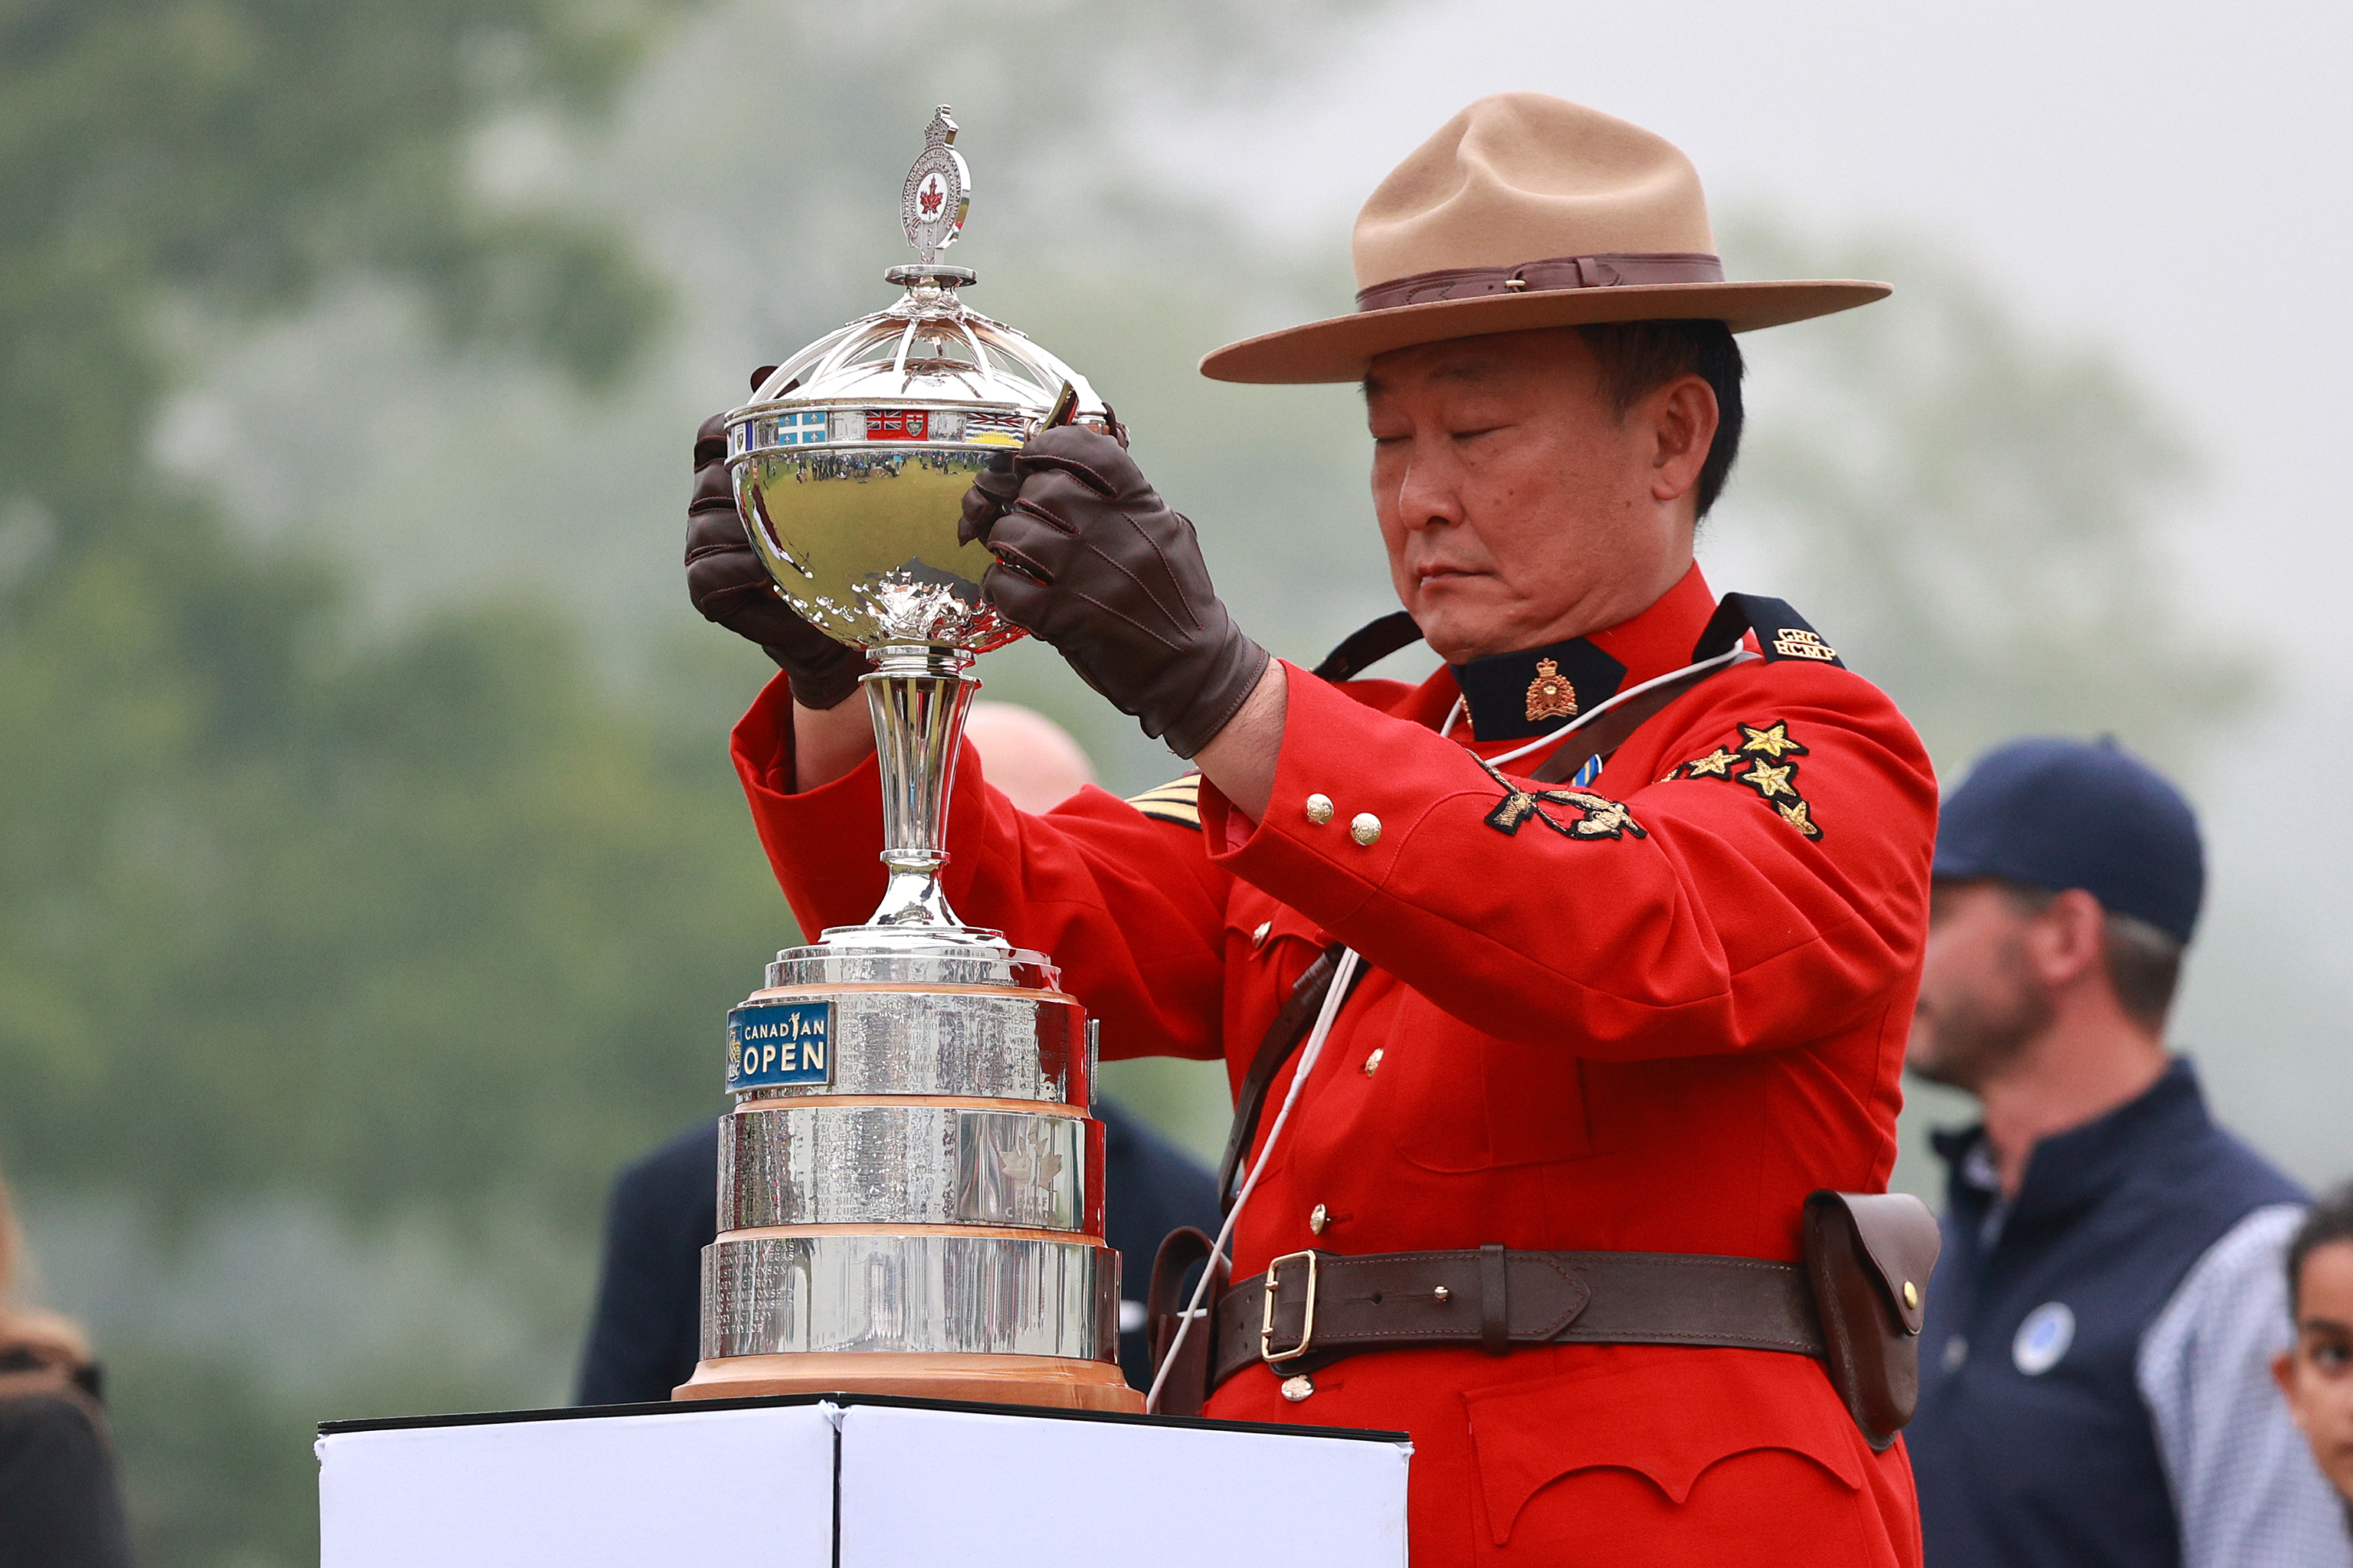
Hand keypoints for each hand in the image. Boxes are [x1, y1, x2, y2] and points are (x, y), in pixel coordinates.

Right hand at [684, 394, 868, 710]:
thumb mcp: (826, 485)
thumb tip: (758, 370)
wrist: (833, 626)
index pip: (711, 435)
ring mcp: (700, 546)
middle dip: (750, 484)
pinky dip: (742, 568)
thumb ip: (799, 430)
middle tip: (797, 498)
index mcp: (728, 472)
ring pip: (710, 521)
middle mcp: (705, 505)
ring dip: (752, 529)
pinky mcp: (703, 587)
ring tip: (794, 539)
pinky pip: (710, 568)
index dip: (730, 427)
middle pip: (711, 477)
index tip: (767, 432)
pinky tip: (770, 571)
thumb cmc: (834, 548)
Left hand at [959, 426, 1268, 757]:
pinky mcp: (1064, 619)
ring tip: (1015, 557)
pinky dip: (998, 587)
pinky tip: (1011, 591)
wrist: (1193, 671)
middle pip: (1041, 490)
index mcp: (1144, 508)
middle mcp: (1115, 535)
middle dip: (1023, 502)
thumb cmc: (1177, 604)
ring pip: (1014, 534)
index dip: (1049, 446)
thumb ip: (1129, 503)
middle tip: (1025, 520)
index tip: (1031, 457)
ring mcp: (1087, 576)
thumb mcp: (1169, 536)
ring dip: (1005, 545)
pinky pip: (1005, 586)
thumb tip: (1070, 473)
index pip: (1089, 451)